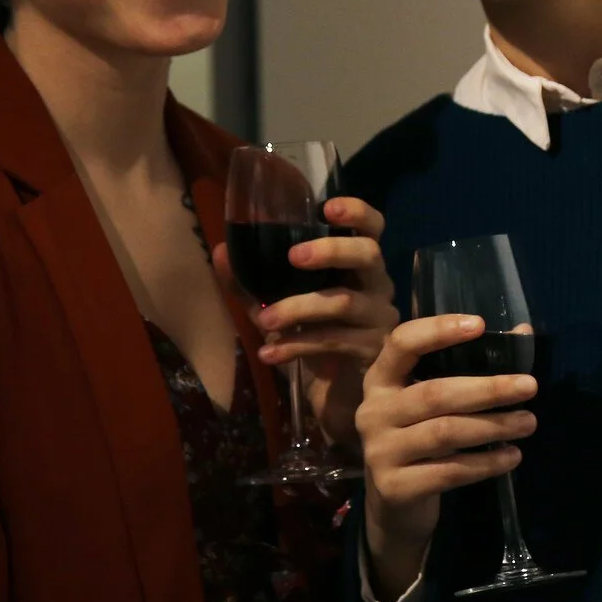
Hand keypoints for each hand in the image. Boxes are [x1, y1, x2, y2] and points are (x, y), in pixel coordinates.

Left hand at [211, 196, 395, 449]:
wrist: (338, 394)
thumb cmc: (315, 338)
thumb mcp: (283, 305)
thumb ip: (254, 281)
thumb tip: (221, 250)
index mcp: (359, 266)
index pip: (373, 228)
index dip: (357, 213)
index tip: (327, 206)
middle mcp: (378, 286)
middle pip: (368, 254)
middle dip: (330, 250)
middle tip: (294, 257)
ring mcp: (380, 319)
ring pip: (344, 302)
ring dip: (299, 307)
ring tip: (263, 320)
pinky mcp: (374, 353)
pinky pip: (334, 342)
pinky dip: (297, 346)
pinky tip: (269, 354)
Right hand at [356, 313, 537, 601]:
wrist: (394, 506)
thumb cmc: (420, 440)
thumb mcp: (434, 403)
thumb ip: (469, 367)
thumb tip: (523, 334)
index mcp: (381, 380)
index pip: (402, 344)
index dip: (438, 330)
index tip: (479, 325)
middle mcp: (373, 411)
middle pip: (435, 393)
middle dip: (487, 388)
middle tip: (529, 386)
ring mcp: (380, 451)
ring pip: (445, 432)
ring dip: (493, 426)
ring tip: (528, 422)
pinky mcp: (394, 487)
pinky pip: (449, 471)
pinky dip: (485, 464)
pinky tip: (512, 457)